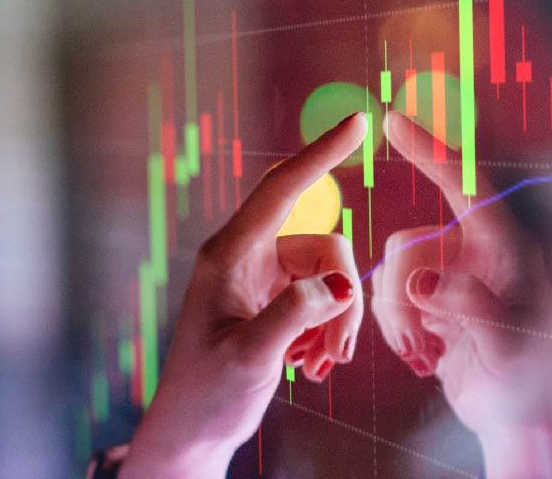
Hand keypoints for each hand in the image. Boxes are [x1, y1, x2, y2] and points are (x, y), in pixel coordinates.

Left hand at [121, 114, 366, 478]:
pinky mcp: (274, 300)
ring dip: (337, 323)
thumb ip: (292, 317)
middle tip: (335, 355)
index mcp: (227, 256)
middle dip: (343, 298)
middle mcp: (244, 258)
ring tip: (319, 367)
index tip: (357, 121)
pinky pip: (324, 298)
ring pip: (331, 277)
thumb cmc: (207, 394)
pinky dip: (329, 331)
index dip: (320, 154)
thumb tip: (336, 284)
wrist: (194, 430)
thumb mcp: (250, 357)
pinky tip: (311, 366)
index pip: (281, 190)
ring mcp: (261, 279)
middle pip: (324, 248)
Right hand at [372, 113, 551, 477]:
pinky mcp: (430, 302)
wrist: (516, 419)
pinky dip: (394, 330)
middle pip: (409, 244)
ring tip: (425, 356)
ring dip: (397, 319)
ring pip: (391, 273)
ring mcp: (452, 278)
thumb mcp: (508, 350)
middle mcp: (478, 257)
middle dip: (401, 296)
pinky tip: (424, 357)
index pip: (467, 187)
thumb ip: (469, 309)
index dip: (430, 151)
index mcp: (508, 252)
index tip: (392, 120)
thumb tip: (422, 281)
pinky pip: (386, 298)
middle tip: (423, 346)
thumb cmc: (528, 385)